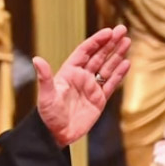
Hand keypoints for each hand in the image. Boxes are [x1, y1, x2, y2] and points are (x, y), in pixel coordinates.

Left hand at [33, 25, 129, 147]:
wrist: (56, 135)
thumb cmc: (47, 115)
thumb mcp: (46, 96)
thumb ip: (44, 77)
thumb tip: (36, 59)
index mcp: (69, 73)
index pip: (85, 52)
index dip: (96, 41)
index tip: (109, 32)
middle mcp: (81, 78)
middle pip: (99, 56)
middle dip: (110, 43)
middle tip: (123, 29)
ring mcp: (91, 88)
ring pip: (107, 67)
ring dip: (117, 55)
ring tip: (128, 42)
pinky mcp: (99, 100)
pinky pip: (111, 84)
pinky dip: (119, 74)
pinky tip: (127, 63)